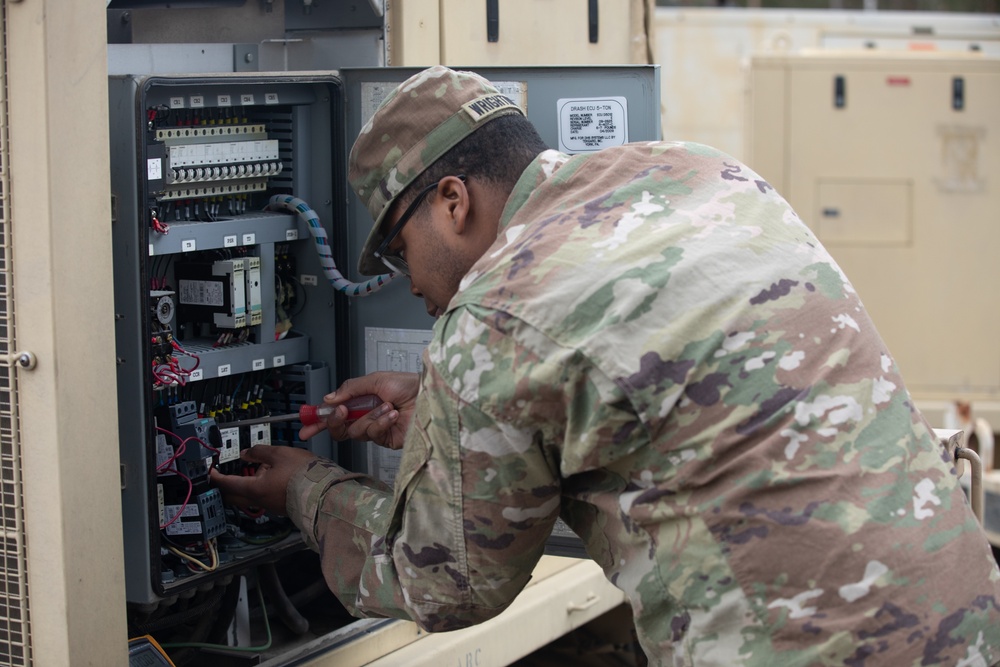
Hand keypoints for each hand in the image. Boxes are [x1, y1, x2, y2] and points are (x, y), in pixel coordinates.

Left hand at [209, 445, 316, 514]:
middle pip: (234, 495)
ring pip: (250, 496)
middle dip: (226, 484)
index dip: (215, 476)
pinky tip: (273, 475)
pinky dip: (261, 486)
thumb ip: (259, 452)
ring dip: (247, 483)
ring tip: (258, 467)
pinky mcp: (282, 506)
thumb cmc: (305, 476)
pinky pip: (264, 497)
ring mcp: (271, 505)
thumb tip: (247, 452)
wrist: (325, 493)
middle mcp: (260, 500)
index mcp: (255, 488)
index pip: (226, 483)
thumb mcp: (280, 454)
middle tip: (224, 474)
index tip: (210, 471)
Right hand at [299, 371, 418, 449]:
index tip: (305, 422)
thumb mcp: (376, 379)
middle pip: (339, 428)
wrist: (431, 395)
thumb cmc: (410, 385)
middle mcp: (367, 416)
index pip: (335, 413)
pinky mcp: (387, 440)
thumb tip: (330, 398)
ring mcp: (376, 429)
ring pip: (355, 432)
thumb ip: (351, 389)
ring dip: (370, 417)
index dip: (319, 419)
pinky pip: (373, 435)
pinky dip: (381, 423)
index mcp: (362, 400)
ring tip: (387, 406)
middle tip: (341, 412)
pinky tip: (393, 414)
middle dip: (335, 422)